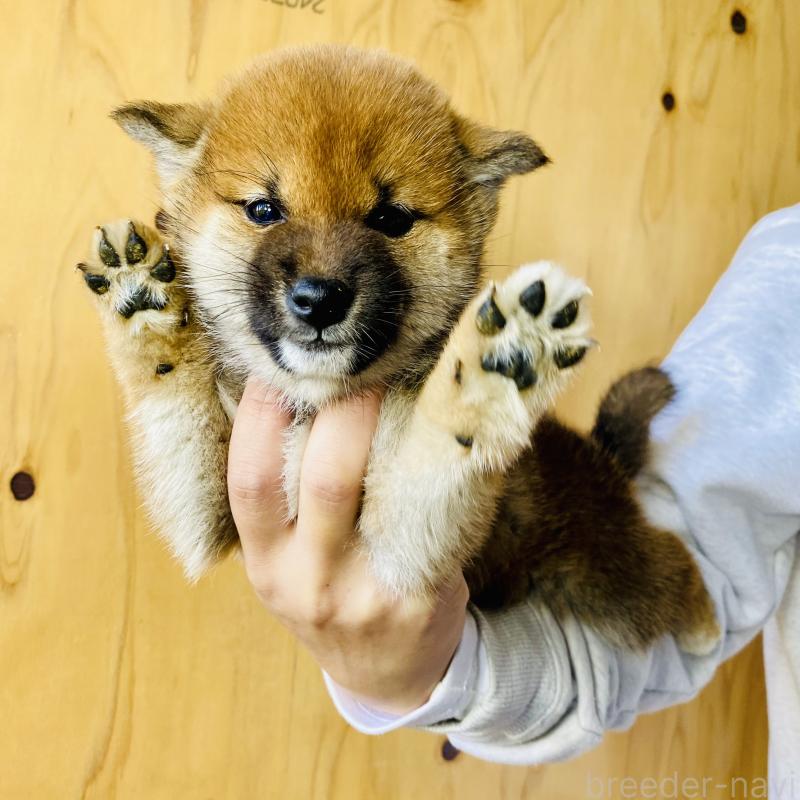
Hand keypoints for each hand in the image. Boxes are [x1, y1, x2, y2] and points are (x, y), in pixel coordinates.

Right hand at [227, 378, 468, 714]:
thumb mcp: (286, 564)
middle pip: (324, 479)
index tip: (279, 365)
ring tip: (406, 376)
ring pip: (382, 491)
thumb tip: (293, 400)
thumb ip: (283, 500)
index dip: (260, 416)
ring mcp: (369, 590)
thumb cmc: (330, 598)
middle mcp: (311, 580)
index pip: (250, 481)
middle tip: (364, 357)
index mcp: (268, 564)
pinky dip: (436, 462)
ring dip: (394, 425)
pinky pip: (430, 514)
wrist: (388, 673)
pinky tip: (446, 425)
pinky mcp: (421, 592)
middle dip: (344, 409)